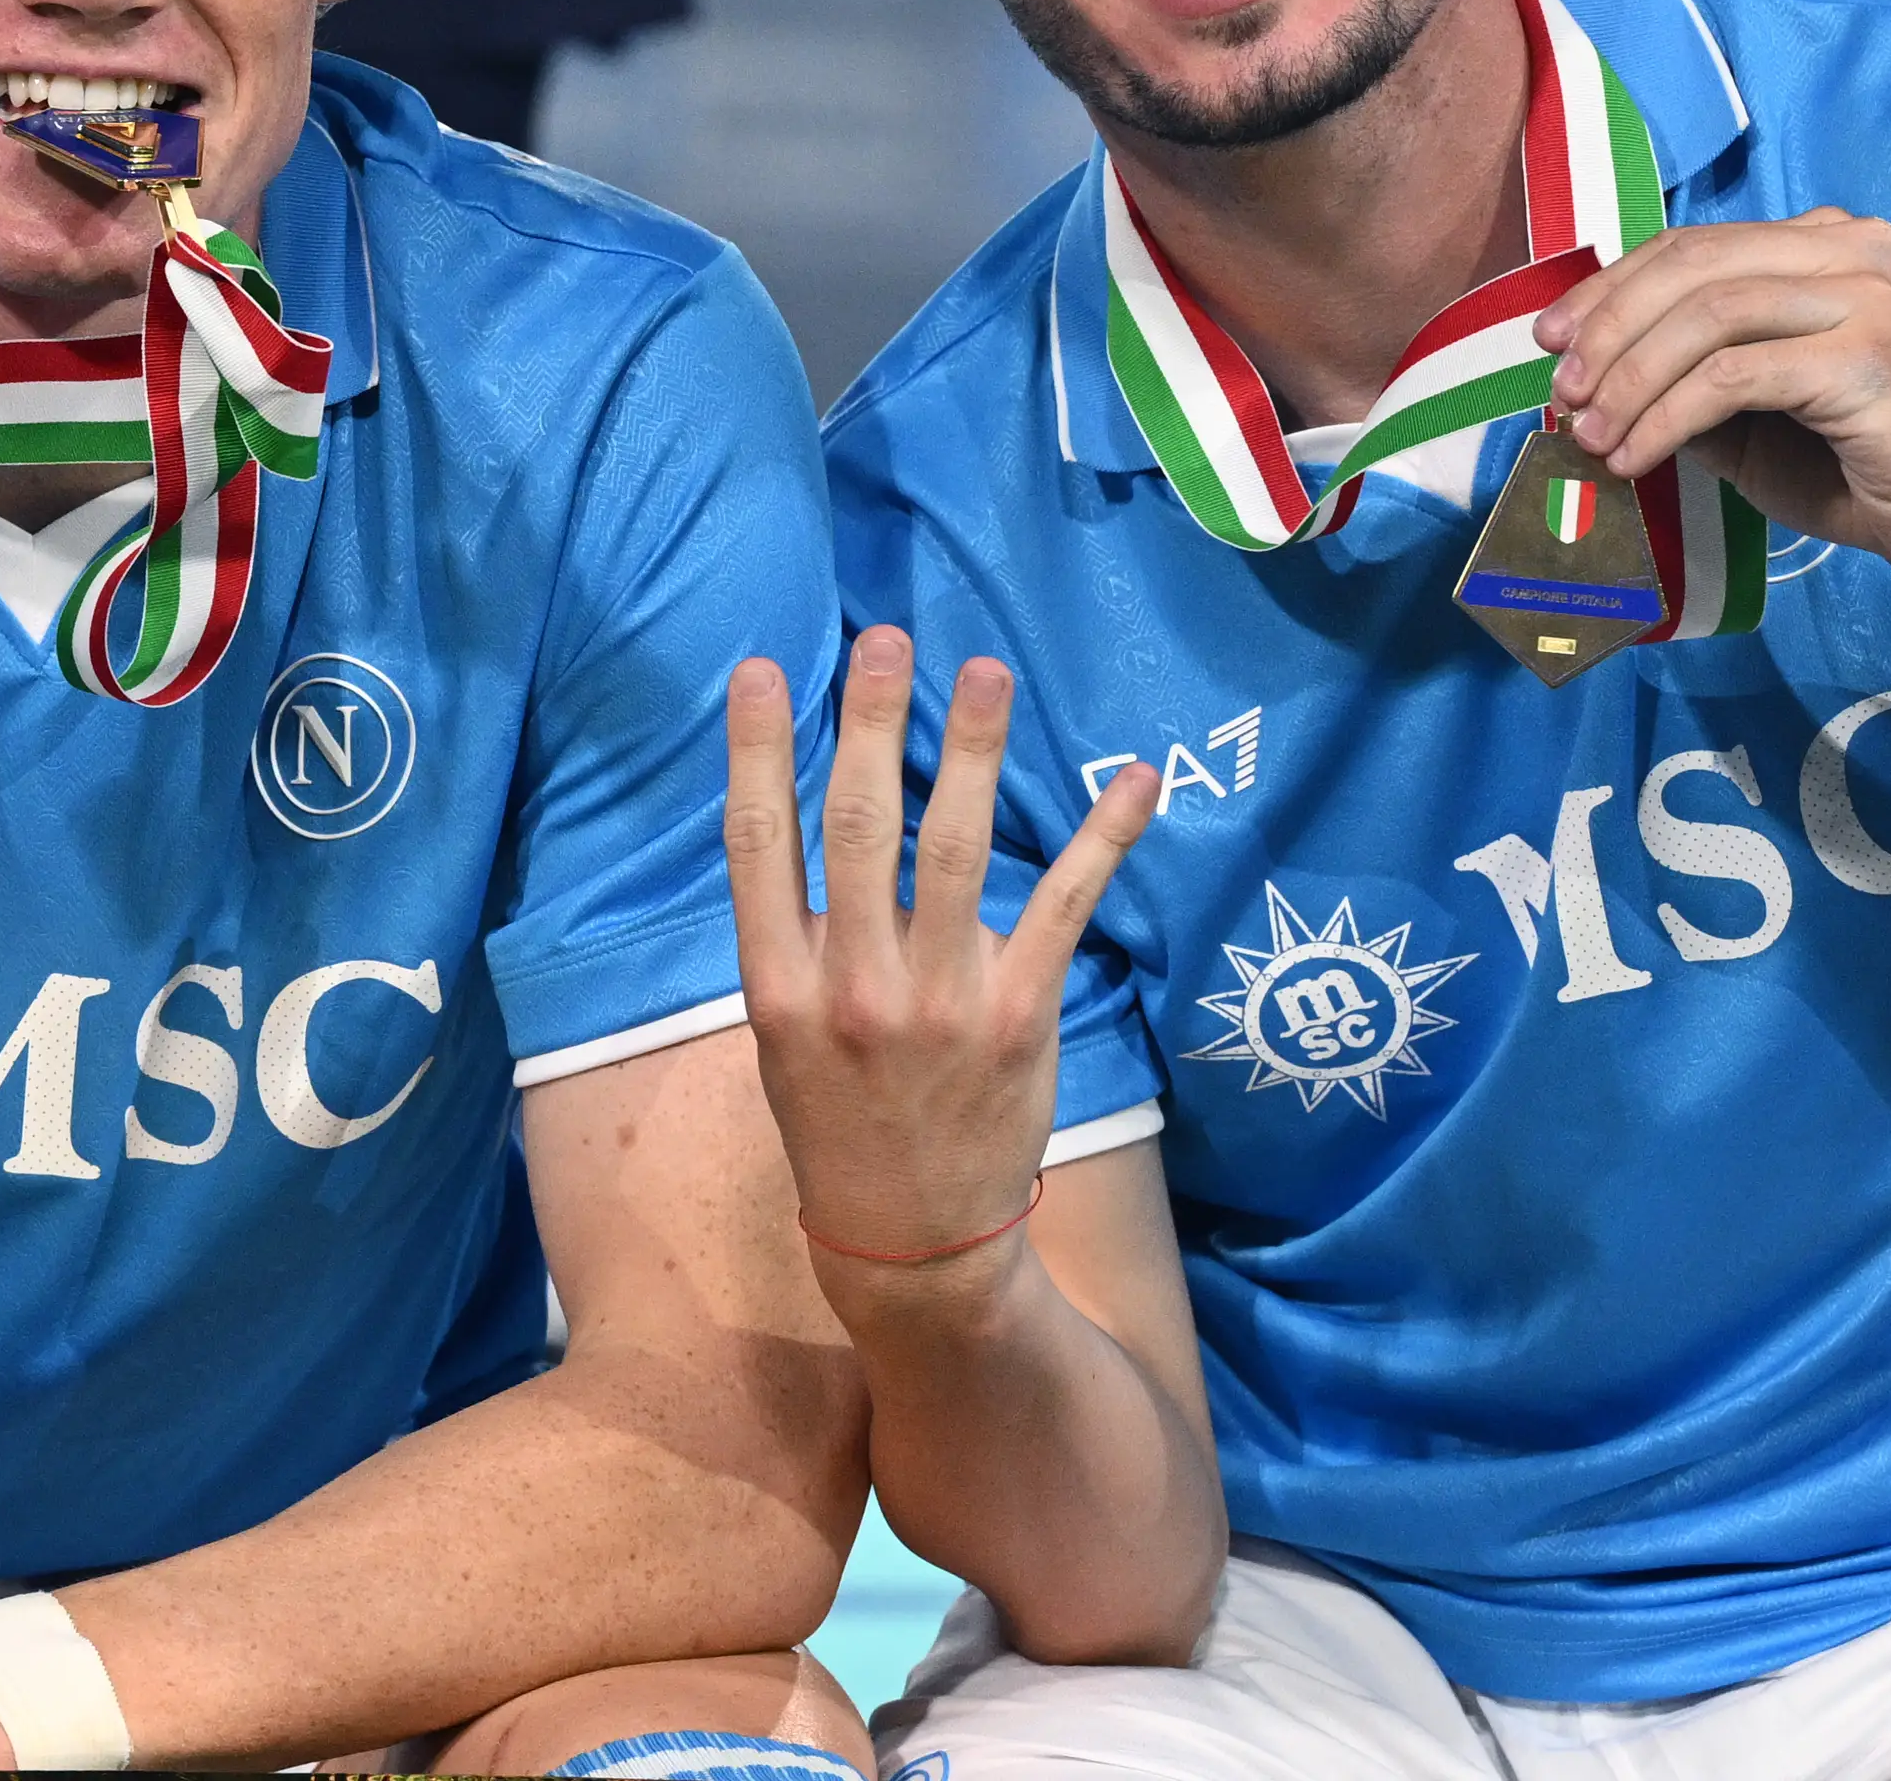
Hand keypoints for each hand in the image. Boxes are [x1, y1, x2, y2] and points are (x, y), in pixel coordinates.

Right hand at [726, 629, 1156, 1288]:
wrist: (914, 1250)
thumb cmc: (842, 1131)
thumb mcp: (783, 1044)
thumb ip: (799, 944)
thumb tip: (825, 834)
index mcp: (780, 989)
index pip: (757, 846)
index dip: (755, 750)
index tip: (761, 670)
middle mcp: (854, 985)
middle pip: (857, 824)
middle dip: (870, 721)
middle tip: (884, 640)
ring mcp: (941, 1000)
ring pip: (955, 848)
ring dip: (972, 751)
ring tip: (985, 674)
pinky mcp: (1021, 1014)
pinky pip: (1064, 904)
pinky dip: (1104, 836)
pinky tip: (1135, 778)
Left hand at [1534, 210, 1890, 610]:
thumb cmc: (1865, 470)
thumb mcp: (1753, 417)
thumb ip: (1686, 378)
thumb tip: (1587, 376)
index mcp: (1825, 243)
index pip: (1692, 248)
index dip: (1610, 290)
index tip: (1550, 341)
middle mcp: (1850, 246)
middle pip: (1690, 269)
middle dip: (1608, 331)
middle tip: (1561, 393)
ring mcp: (1866, 292)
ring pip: (1704, 318)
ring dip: (1629, 380)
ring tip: (1588, 437)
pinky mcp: (1867, 351)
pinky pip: (1733, 375)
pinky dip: (1668, 416)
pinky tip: (1634, 458)